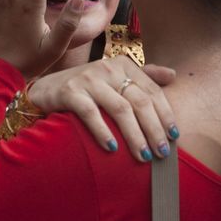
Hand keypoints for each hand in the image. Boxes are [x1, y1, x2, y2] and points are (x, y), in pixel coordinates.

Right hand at [28, 57, 178, 160]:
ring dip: (135, 135)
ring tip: (143, 156)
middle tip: (162, 152)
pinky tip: (112, 148)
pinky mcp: (70, 91)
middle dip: (154, 129)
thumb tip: (173, 75)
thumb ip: (144, 75)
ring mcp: (89, 79)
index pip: (152, 91)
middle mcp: (109, 68)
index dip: (166, 114)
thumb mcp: (115, 77)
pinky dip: (103, 132)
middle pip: (140, 102)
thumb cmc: (87, 87)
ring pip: (120, 109)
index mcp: (124, 64)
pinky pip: (91, 113)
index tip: (175, 136)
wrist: (46, 89)